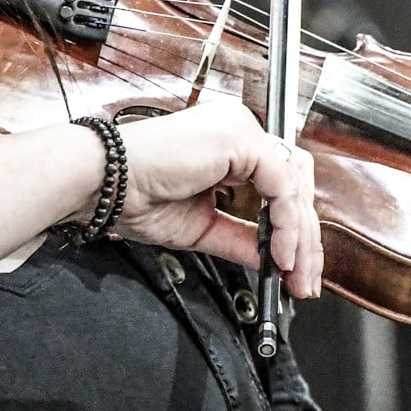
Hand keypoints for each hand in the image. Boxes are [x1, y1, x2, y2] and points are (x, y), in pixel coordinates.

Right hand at [111, 97, 323, 298]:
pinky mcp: (241, 138)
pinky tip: (280, 253)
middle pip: (295, 182)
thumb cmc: (135, 194)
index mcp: (228, 146)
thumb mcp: (201, 228)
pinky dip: (287, 223)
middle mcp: (239, 131)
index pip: (279, 183)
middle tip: (304, 281)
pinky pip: (281, 184)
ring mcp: (242, 130)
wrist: (105, 184)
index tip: (293, 269)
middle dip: (305, 238)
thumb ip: (241, 239)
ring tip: (294, 273)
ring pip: (295, 184)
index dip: (293, 229)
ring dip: (301, 235)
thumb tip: (272, 259)